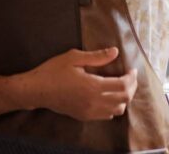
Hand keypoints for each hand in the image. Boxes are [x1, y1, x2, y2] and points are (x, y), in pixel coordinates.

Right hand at [15, 48, 137, 120]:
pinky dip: (113, 107)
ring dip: (123, 98)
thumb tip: (115, 52)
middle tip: (130, 78)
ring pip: (117, 110)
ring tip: (121, 87)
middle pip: (124, 98)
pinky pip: (106, 115)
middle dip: (131, 87)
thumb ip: (96, 56)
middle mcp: (94, 101)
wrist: (37, 90)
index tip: (131, 70)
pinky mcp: (84, 116)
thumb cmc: (53, 71)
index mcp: (93, 85)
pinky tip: (109, 97)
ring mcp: (90, 111)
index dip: (131, 78)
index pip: (122, 85)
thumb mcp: (73, 58)